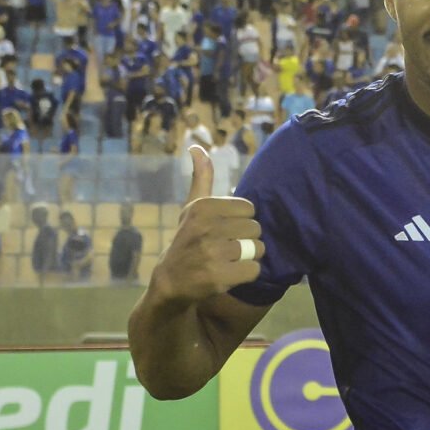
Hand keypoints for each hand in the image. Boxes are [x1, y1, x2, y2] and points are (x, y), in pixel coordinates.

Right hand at [151, 145, 263, 304]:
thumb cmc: (189, 240)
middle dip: (247, 240)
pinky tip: (229, 274)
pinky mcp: (218, 276)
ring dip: (248, 257)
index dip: (241, 221)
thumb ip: (201, 178)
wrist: (171, 282)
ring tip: (228, 261)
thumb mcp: (192, 207)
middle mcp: (205, 227)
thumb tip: (197, 147)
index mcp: (202, 206)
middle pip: (255, 229)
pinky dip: (247, 274)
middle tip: (226, 248)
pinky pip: (255, 270)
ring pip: (258, 249)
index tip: (224, 230)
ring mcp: (211, 252)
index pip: (250, 209)